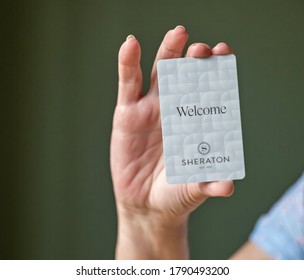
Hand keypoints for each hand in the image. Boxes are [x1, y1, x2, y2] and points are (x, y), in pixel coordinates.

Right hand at [111, 26, 233, 258]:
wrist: (146, 204)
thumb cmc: (174, 193)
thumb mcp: (192, 188)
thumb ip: (209, 183)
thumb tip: (228, 186)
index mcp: (195, 122)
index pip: (208, 90)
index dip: (215, 71)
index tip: (223, 53)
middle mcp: (175, 111)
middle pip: (186, 76)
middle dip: (194, 60)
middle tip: (201, 48)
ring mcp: (151, 109)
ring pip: (159, 73)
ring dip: (168, 53)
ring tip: (178, 34)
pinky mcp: (127, 114)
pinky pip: (128, 85)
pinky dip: (127, 64)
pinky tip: (130, 45)